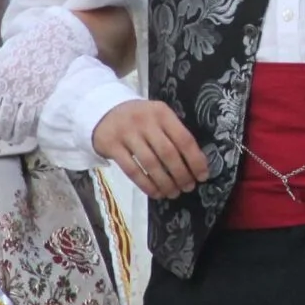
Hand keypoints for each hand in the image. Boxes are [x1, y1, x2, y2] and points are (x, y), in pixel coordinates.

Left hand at [0, 7, 95, 143]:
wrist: (57, 38)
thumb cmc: (27, 47)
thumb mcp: (1, 59)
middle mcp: (12, 86)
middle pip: (2, 118)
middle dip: (0, 131)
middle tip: (1, 136)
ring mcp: (30, 93)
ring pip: (17, 123)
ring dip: (14, 135)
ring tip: (13, 139)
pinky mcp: (46, 98)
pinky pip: (35, 120)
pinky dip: (30, 130)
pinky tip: (29, 133)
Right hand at [94, 99, 209, 198]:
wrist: (103, 112)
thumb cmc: (139, 119)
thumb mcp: (157, 117)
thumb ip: (173, 134)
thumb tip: (195, 163)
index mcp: (162, 112)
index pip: (184, 138)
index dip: (195, 160)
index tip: (202, 176)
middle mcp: (145, 121)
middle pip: (168, 153)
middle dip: (181, 174)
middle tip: (188, 187)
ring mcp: (127, 133)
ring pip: (150, 164)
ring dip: (165, 182)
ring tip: (173, 193)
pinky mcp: (112, 146)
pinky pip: (132, 170)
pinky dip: (146, 184)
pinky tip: (156, 193)